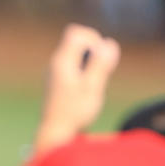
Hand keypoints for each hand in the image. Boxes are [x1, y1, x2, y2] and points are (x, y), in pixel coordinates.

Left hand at [34, 24, 119, 154]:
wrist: (56, 133)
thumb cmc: (74, 113)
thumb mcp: (92, 88)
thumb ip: (101, 65)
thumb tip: (109, 43)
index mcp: (62, 61)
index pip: (75, 32)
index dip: (93, 38)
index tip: (101, 57)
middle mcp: (55, 64)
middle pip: (75, 40)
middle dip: (93, 49)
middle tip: (100, 69)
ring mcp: (55, 73)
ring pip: (75, 53)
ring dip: (89, 61)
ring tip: (93, 81)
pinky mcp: (57, 82)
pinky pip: (73, 65)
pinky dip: (83, 70)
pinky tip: (86, 88)